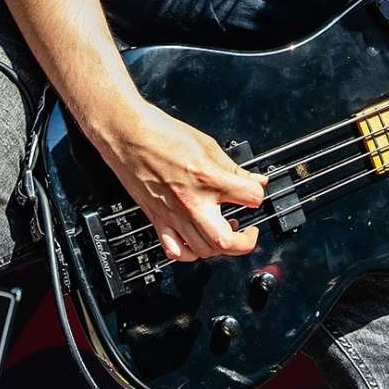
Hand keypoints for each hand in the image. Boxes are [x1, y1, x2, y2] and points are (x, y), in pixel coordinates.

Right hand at [91, 100, 268, 262]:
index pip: (250, 197)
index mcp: (208, 177)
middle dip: (245, 241)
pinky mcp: (157, 221)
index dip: (259, 195)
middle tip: (250, 232)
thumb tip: (255, 180)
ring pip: (202, 251)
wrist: (129, 135)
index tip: (256, 194)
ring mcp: (173, 215)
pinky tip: (197, 242)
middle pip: (225, 241)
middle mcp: (191, 201)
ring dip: (219, 247)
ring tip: (225, 230)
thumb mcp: (208, 144)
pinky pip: (175, 251)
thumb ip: (233, 167)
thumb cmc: (163, 135)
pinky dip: (189, 253)